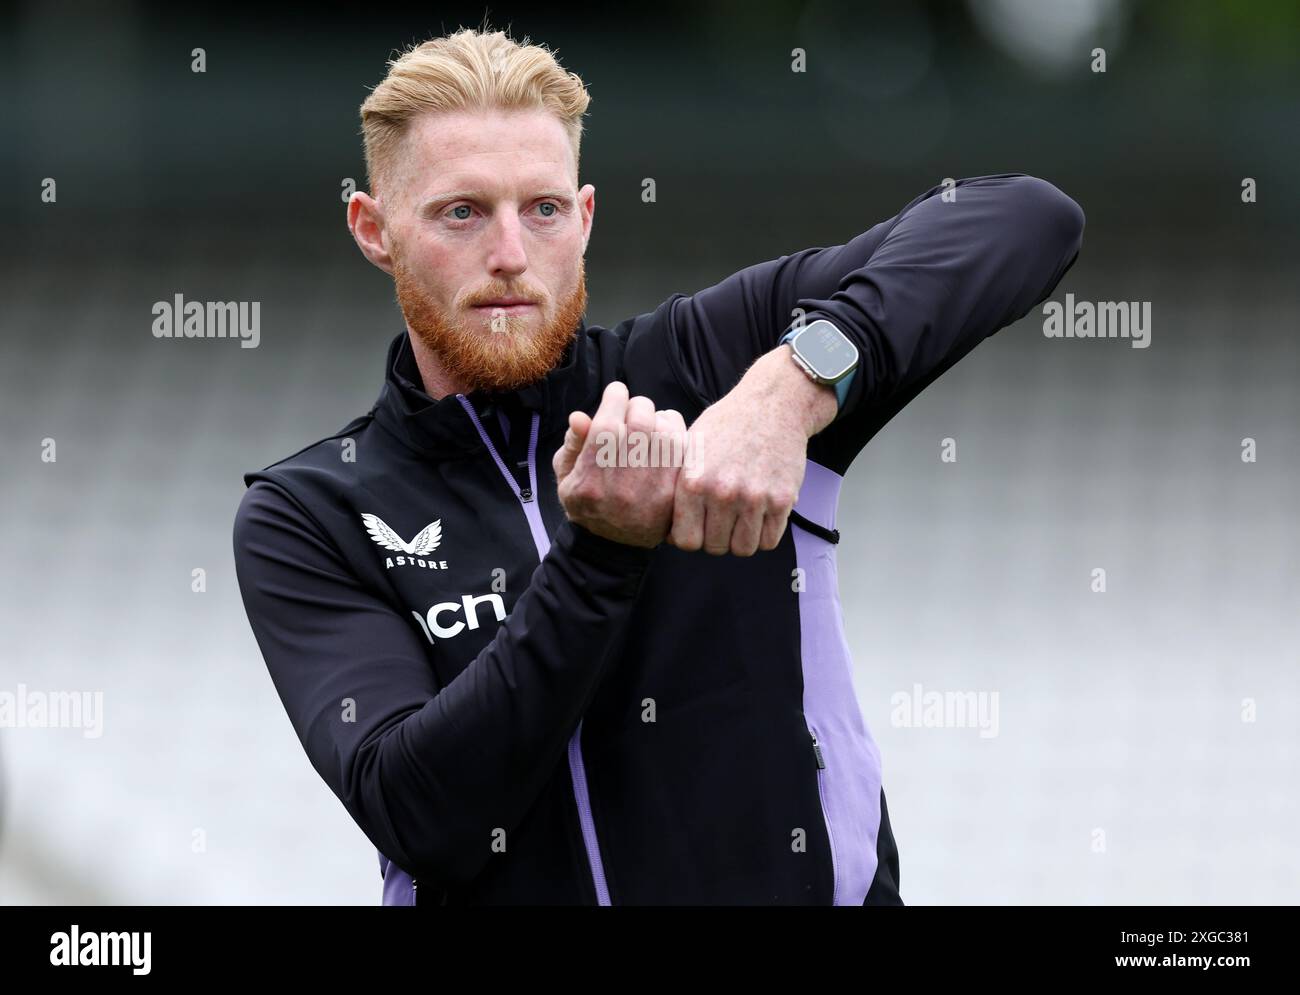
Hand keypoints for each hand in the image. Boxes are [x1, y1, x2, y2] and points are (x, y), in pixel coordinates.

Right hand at [554, 381, 687, 547]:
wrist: (611, 546)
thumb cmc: (586, 501)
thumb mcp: (566, 476)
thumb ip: (572, 443)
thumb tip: (579, 416)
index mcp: (592, 474)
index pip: (609, 418)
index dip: (614, 396)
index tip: (615, 394)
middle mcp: (623, 481)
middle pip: (641, 418)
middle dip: (636, 404)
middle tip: (631, 410)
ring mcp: (652, 488)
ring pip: (665, 428)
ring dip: (656, 417)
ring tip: (647, 426)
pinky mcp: (673, 491)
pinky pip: (682, 446)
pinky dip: (674, 433)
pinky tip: (662, 439)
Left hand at [668, 346, 836, 555]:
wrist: (772, 404)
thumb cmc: (727, 424)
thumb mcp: (689, 447)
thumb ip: (677, 486)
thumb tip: (668, 528)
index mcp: (693, 481)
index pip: (686, 541)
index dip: (690, 538)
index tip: (697, 529)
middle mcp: (722, 492)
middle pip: (715, 548)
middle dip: (717, 539)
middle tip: (721, 521)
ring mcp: (754, 498)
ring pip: (743, 549)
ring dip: (741, 539)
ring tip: (740, 519)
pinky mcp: (782, 500)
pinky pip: (770, 541)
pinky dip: (764, 534)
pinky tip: (759, 516)